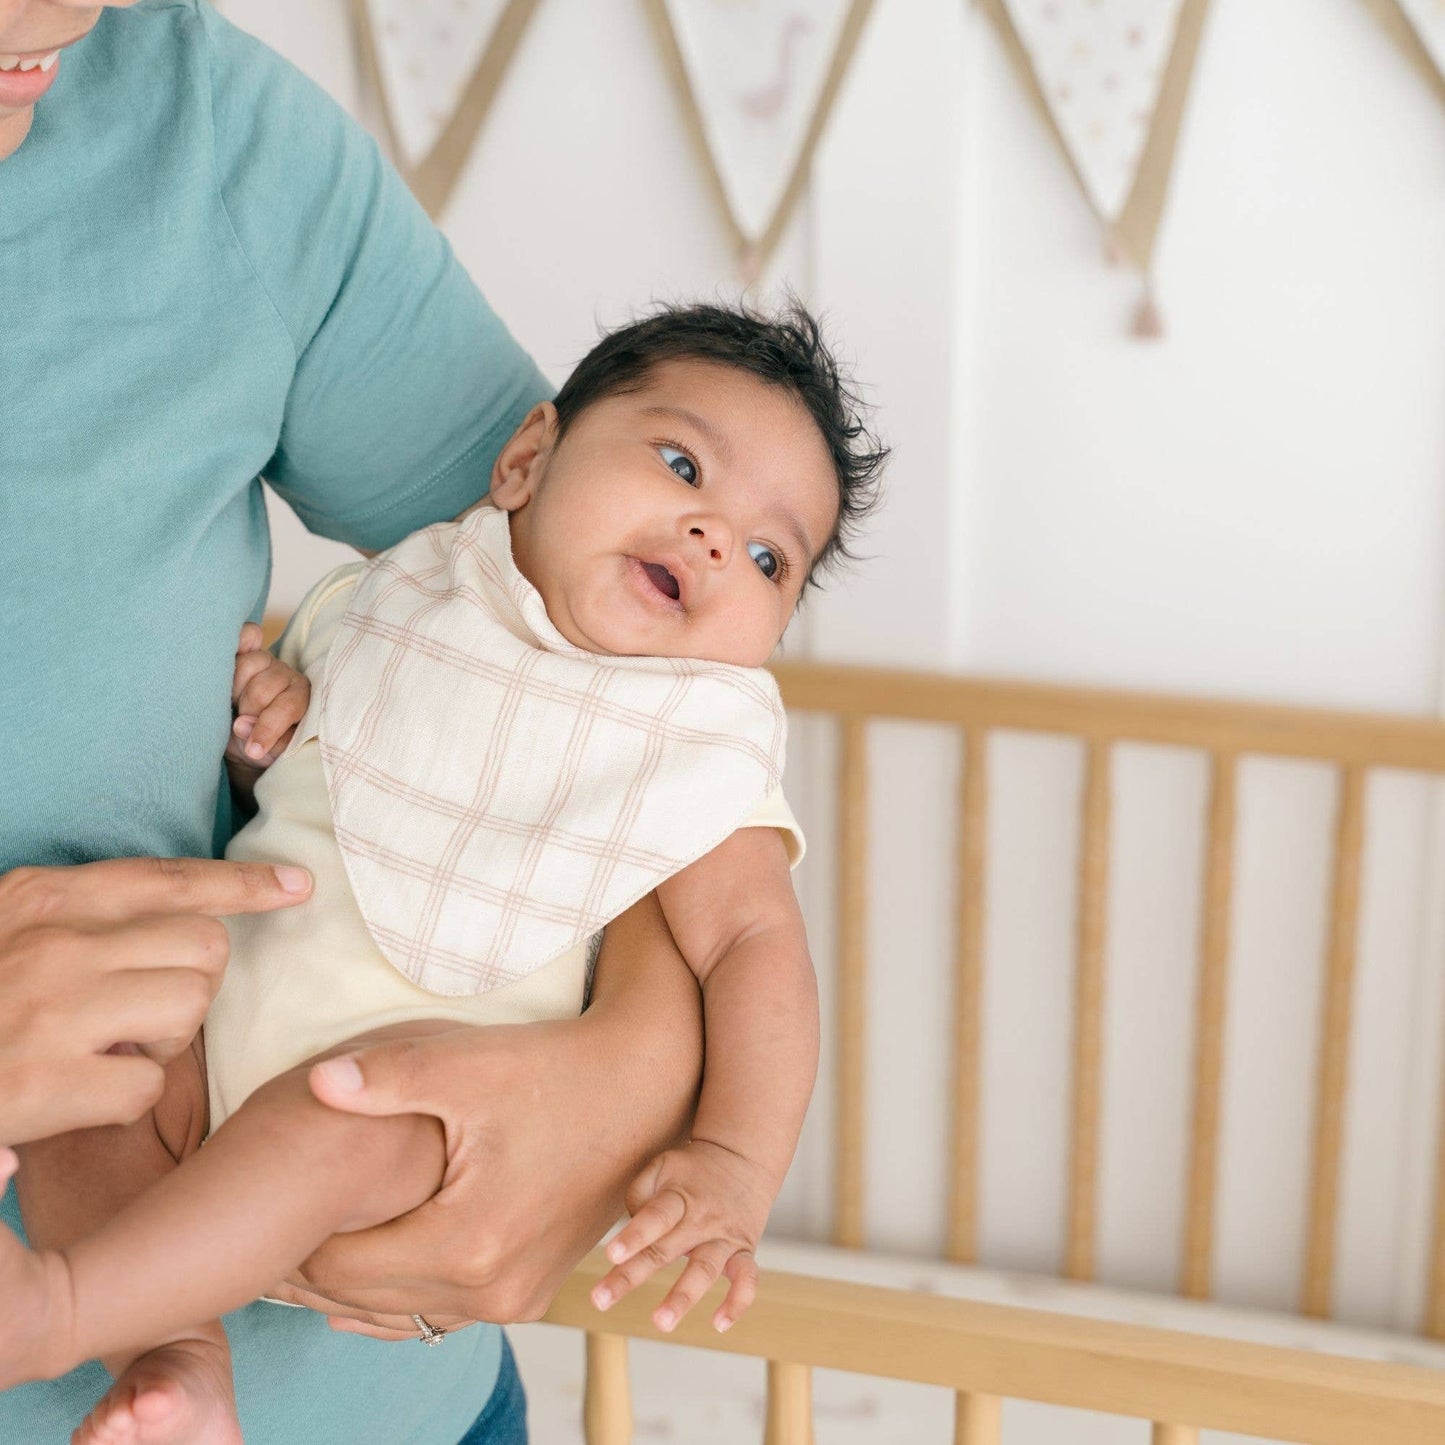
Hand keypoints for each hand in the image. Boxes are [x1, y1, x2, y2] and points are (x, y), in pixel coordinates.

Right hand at [0, 856, 311, 1145]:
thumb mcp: (12, 933)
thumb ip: (84, 921)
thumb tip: (193, 918)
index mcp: (40, 897)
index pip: (169, 878)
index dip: (242, 885)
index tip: (296, 886)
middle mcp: (51, 942)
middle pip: (203, 946)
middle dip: (189, 984)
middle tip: (133, 1013)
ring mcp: (48, 1010)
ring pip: (189, 1006)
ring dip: (162, 1040)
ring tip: (99, 1050)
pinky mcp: (43, 1084)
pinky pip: (147, 1085)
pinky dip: (124, 1099)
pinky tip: (76, 1096)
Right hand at [225, 623, 309, 774]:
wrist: (247, 737)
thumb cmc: (267, 746)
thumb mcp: (273, 753)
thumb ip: (267, 743)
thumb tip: (241, 724)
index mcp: (302, 699)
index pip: (287, 707)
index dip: (267, 729)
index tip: (254, 750)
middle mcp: (287, 676)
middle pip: (262, 689)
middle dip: (248, 711)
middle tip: (242, 720)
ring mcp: (266, 661)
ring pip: (246, 666)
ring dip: (235, 688)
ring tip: (234, 701)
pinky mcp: (246, 650)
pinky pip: (246, 636)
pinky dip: (241, 639)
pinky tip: (229, 654)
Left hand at [270, 892, 704, 1336]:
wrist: (644, 1084)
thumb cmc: (555, 1068)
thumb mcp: (469, 1064)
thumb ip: (388, 1077)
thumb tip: (315, 1084)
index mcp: (467, 1242)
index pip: (339, 1266)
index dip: (288, 1242)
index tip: (251, 1212)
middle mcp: (492, 1289)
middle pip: (362, 1300)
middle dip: (307, 1273)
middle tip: (255, 1243)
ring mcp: (517, 1298)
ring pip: (401, 1313)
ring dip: (350, 1288)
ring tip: (297, 1254)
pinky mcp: (532, 1290)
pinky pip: (441, 1311)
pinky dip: (398, 1294)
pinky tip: (366, 1271)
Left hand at [590, 1140, 771, 1332]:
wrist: (744, 1155)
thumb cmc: (691, 1168)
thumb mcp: (663, 1166)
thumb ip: (639, 1195)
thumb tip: (626, 1237)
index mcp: (679, 1196)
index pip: (655, 1216)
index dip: (634, 1235)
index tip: (611, 1254)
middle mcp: (701, 1218)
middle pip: (665, 1249)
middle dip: (631, 1276)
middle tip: (600, 1300)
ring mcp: (724, 1237)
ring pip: (705, 1270)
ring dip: (683, 1297)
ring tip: (661, 1323)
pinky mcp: (744, 1250)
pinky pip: (747, 1279)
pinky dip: (737, 1302)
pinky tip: (719, 1324)